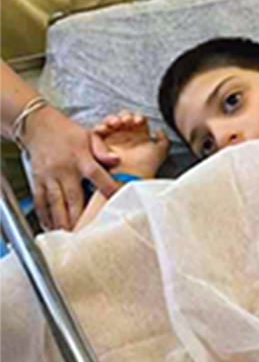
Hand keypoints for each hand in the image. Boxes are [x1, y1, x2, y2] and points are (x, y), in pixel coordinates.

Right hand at [22, 107, 119, 230]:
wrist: (37, 125)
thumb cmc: (67, 133)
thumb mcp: (89, 136)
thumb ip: (103, 150)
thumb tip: (117, 160)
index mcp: (80, 158)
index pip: (97, 175)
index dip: (107, 188)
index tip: (116, 202)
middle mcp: (64, 169)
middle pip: (74, 197)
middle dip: (80, 217)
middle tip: (89, 233)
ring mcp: (49, 176)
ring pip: (56, 203)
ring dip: (63, 221)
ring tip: (70, 236)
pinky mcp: (37, 180)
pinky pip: (40, 201)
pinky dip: (44, 216)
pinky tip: (50, 227)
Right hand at [92, 111, 169, 179]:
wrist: (129, 178)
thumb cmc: (145, 167)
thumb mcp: (160, 153)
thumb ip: (163, 140)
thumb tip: (158, 131)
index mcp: (140, 136)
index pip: (138, 119)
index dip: (139, 117)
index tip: (139, 121)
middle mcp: (127, 136)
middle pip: (124, 117)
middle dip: (125, 116)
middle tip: (126, 122)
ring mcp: (114, 139)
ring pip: (111, 121)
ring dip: (113, 119)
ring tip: (116, 124)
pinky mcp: (102, 144)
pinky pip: (98, 131)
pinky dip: (100, 127)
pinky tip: (106, 128)